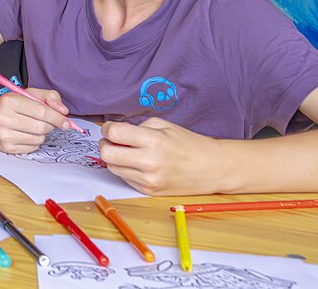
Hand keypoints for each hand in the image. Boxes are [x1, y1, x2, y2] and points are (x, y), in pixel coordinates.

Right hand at [0, 88, 73, 153]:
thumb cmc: (10, 104)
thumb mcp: (27, 93)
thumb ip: (49, 97)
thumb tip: (64, 111)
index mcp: (9, 101)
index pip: (41, 111)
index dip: (57, 117)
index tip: (66, 122)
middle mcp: (4, 118)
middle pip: (41, 127)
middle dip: (50, 125)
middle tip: (47, 121)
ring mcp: (4, 135)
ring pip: (38, 139)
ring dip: (42, 133)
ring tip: (32, 126)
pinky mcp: (6, 148)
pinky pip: (32, 148)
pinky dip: (34, 141)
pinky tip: (25, 134)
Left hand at [100, 118, 223, 195]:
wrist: (212, 169)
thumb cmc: (188, 144)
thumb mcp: (164, 125)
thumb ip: (137, 127)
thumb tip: (115, 132)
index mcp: (153, 141)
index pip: (113, 133)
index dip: (107, 129)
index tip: (110, 128)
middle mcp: (149, 162)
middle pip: (106, 154)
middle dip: (105, 144)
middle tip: (112, 141)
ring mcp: (148, 180)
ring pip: (112, 168)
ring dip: (114, 158)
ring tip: (127, 152)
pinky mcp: (148, 191)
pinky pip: (125, 178)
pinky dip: (126, 170)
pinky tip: (138, 164)